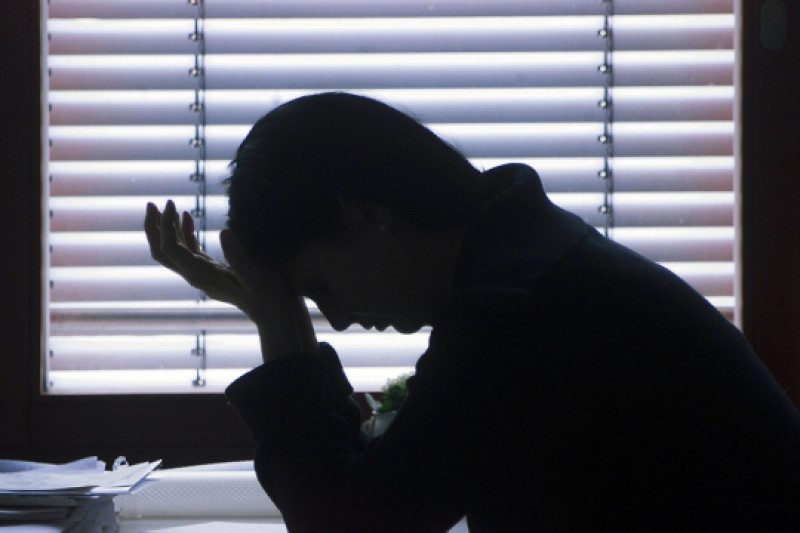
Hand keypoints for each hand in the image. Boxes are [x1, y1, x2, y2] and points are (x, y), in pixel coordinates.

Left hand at [144, 200, 315, 360]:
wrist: (272, 310)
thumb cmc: (267, 293)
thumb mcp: (256, 274)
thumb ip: (239, 255)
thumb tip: (224, 231)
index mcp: (201, 276)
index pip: (171, 250)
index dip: (166, 226)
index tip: (173, 203)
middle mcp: (195, 276)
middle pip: (162, 252)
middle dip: (154, 228)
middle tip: (151, 204)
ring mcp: (200, 273)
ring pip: (172, 251)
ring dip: (165, 229)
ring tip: (165, 205)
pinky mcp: (209, 269)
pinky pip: (188, 251)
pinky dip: (183, 233)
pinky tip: (187, 216)